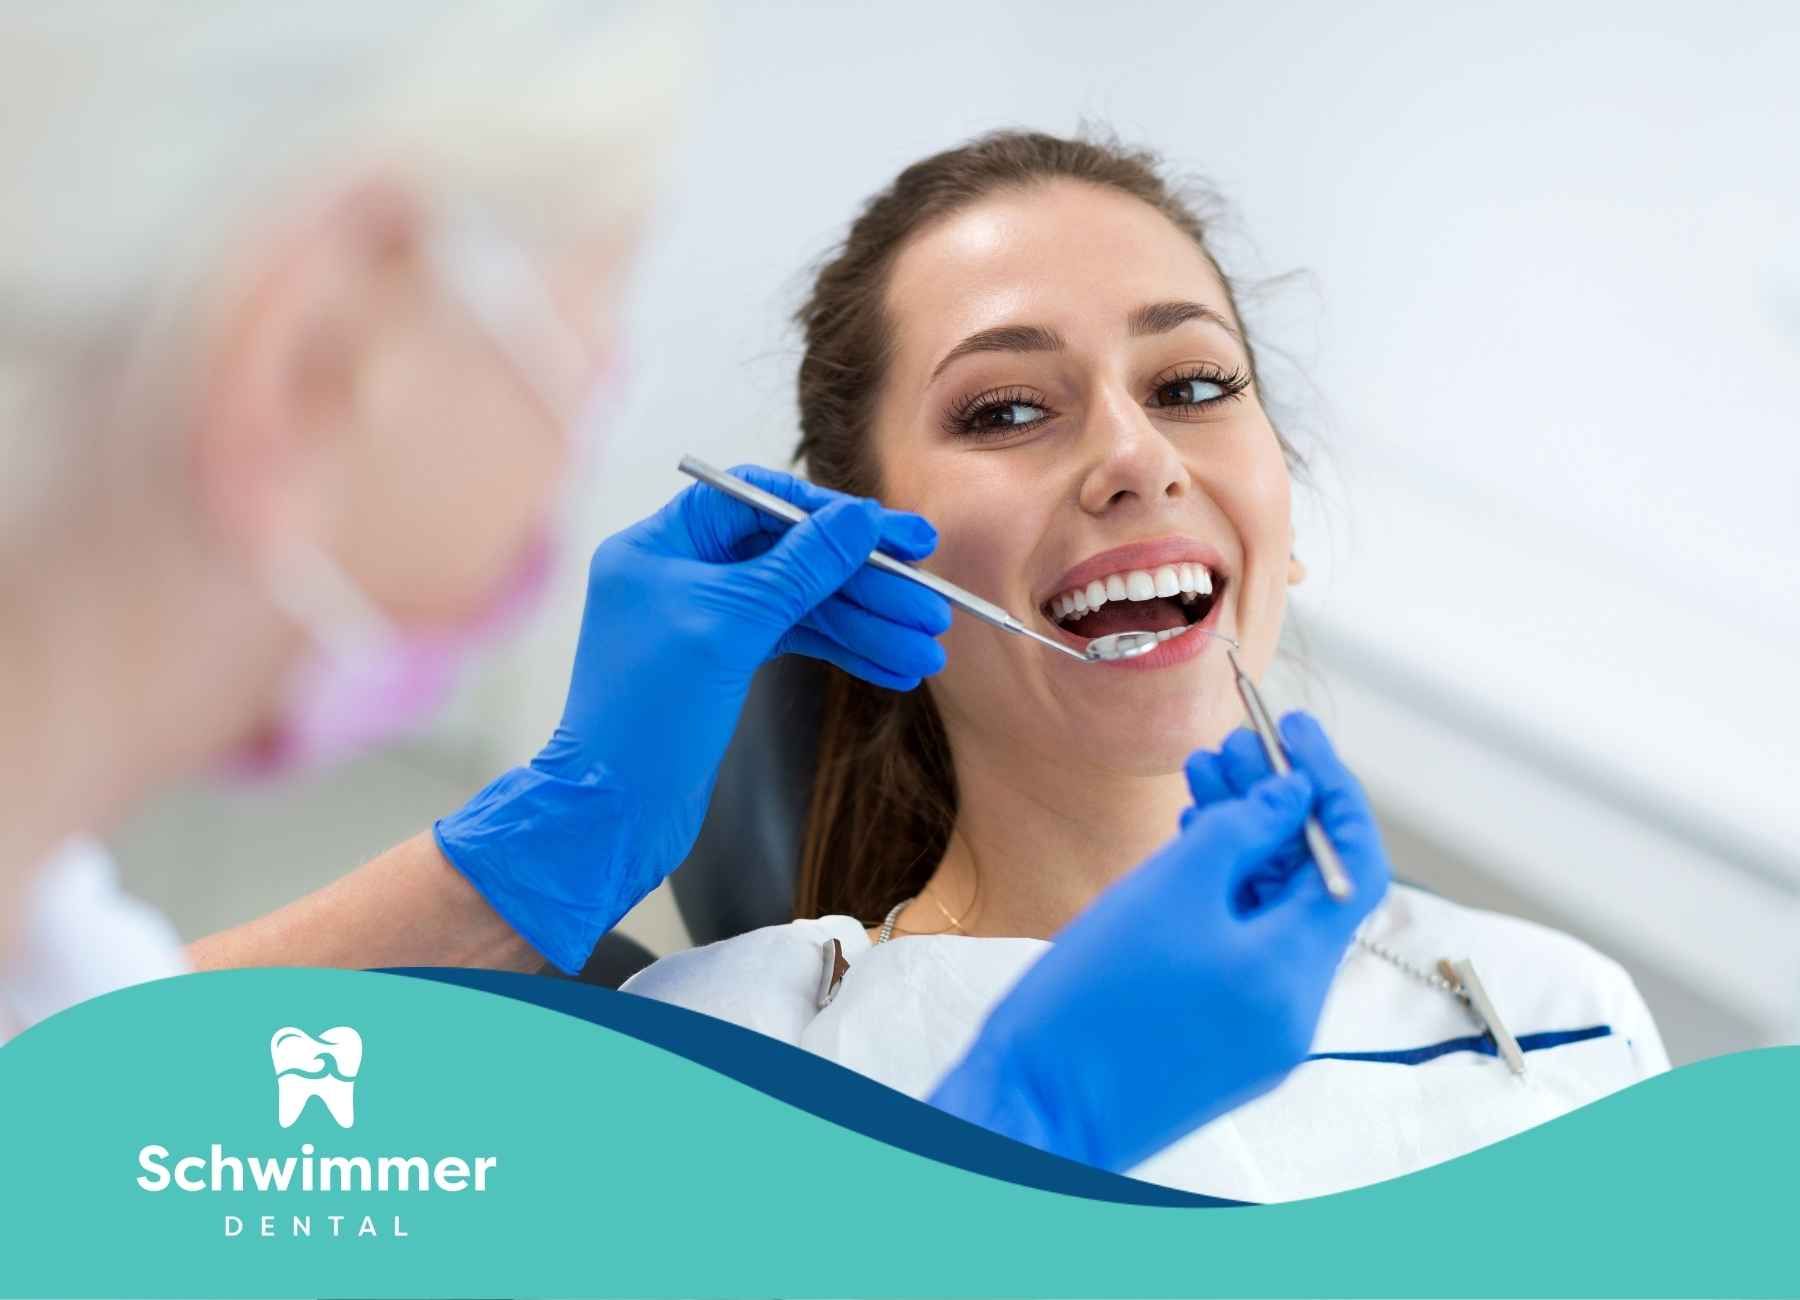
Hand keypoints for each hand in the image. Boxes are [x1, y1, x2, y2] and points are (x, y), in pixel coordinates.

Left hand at [436, 466, 950, 972]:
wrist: (614, 813)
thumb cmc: (650, 713)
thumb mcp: (732, 624)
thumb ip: (800, 566)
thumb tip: (859, 518)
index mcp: (661, 546)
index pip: (760, 502)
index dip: (833, 515)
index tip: (897, 534)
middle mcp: (681, 573)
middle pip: (791, 557)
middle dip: (865, 584)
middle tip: (931, 606)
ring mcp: (703, 620)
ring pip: (800, 605)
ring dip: (866, 626)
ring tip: (927, 651)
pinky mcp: (723, 664)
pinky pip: (794, 642)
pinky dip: (843, 653)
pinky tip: (893, 670)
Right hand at [927, 712, 1390, 1173]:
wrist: (1033, 1106)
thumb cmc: (1090, 1005)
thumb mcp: (1168, 890)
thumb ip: (1241, 831)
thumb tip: (1292, 796)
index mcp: (1294, 971)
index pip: (1351, 862)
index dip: (1329, 787)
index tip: (1298, 734)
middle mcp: (1292, 1007)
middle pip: (1306, 886)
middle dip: (1275, 807)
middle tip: (1234, 746)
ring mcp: (1256, 1029)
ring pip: (1268, 914)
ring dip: (1242, 844)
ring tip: (1199, 778)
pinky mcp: (1217, 1038)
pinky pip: (1239, 949)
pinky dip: (1222, 892)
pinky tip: (1186, 843)